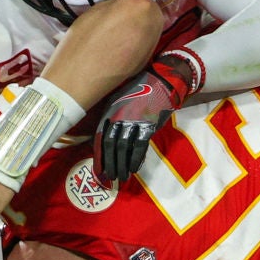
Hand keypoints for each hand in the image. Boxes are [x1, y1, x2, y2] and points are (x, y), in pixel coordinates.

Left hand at [94, 60, 190, 183]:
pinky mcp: (148, 124)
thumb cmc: (139, 91)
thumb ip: (111, 117)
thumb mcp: (119, 99)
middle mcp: (119, 116)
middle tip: (110, 178)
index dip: (98, 156)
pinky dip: (136, 159)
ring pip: (123, 148)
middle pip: (110, 145)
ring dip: (122, 165)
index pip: (99, 137)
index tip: (99, 171)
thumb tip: (104, 138)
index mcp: (109, 110)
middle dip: (109, 164)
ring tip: (122, 177)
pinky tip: (134, 169)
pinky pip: (139, 146)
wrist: (161, 81)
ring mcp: (133, 121)